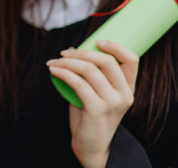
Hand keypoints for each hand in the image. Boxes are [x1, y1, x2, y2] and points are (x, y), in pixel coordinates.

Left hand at [47, 40, 138, 167]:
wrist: (91, 145)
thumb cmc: (90, 115)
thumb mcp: (96, 92)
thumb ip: (91, 74)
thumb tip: (74, 50)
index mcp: (128, 89)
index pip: (132, 61)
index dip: (116, 46)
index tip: (96, 41)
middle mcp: (124, 95)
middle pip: (107, 61)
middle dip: (81, 52)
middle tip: (63, 53)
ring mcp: (113, 103)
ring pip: (89, 70)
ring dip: (66, 62)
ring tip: (54, 63)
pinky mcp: (98, 110)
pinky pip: (78, 83)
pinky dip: (63, 73)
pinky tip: (53, 72)